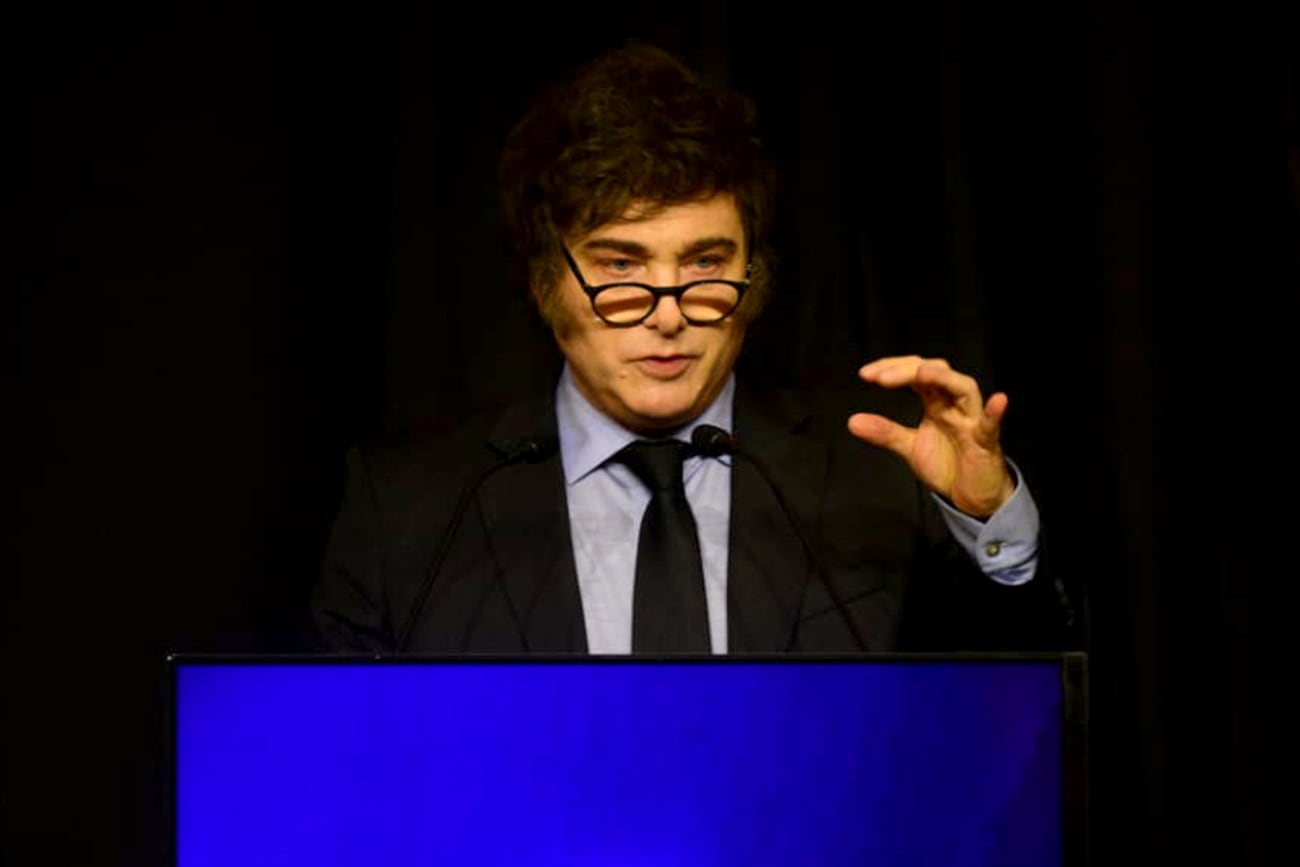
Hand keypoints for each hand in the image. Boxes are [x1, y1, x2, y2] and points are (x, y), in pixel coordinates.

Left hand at [848, 356, 1014, 517]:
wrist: (970, 497)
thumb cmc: (947, 464)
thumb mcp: (909, 447)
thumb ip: (885, 432)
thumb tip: (852, 421)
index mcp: (936, 402)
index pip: (915, 373)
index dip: (893, 368)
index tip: (865, 374)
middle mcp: (954, 405)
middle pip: (937, 373)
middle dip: (908, 370)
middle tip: (881, 377)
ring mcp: (972, 421)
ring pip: (964, 389)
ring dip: (943, 379)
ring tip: (921, 374)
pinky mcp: (986, 443)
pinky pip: (992, 425)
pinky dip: (994, 413)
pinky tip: (998, 400)